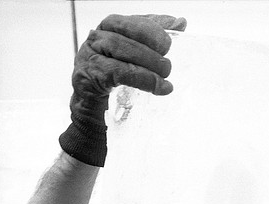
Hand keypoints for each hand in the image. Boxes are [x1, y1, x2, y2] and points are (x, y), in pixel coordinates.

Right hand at [59, 14, 186, 166]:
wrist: (97, 117)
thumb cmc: (120, 86)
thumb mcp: (140, 60)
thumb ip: (156, 40)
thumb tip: (181, 22)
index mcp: (108, 31)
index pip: (130, 21)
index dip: (151, 27)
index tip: (170, 39)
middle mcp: (95, 40)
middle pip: (122, 33)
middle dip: (150, 45)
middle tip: (168, 63)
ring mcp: (88, 58)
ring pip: (117, 49)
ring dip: (147, 63)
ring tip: (165, 77)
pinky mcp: (87, 78)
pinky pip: (116, 72)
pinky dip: (141, 79)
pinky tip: (158, 88)